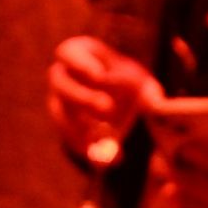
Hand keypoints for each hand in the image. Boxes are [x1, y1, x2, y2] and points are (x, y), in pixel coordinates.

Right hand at [48, 35, 160, 156]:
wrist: (128, 109)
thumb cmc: (131, 84)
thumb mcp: (139, 81)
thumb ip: (138, 89)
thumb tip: (149, 103)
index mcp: (78, 54)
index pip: (68, 53)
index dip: (80, 63)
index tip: (99, 75)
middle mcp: (61, 76)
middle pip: (59, 82)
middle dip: (83, 96)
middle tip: (108, 109)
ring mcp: (58, 101)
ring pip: (58, 111)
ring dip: (79, 123)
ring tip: (104, 136)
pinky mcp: (65, 128)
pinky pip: (67, 136)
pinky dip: (83, 145)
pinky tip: (103, 155)